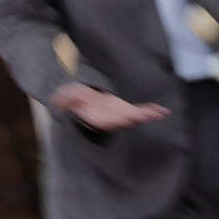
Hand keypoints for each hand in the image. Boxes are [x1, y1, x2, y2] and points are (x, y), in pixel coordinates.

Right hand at [53, 82, 169, 133]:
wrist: (86, 102)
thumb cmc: (77, 100)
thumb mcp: (70, 97)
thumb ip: (65, 99)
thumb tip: (55, 100)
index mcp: (99, 119)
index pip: (108, 121)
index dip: (116, 119)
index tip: (124, 118)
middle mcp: (112, 120)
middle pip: (125, 120)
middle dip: (135, 117)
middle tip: (146, 115)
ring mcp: (122, 116)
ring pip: (136, 117)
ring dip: (147, 115)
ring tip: (160, 114)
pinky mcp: (128, 110)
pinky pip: (141, 111)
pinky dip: (151, 111)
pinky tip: (163, 111)